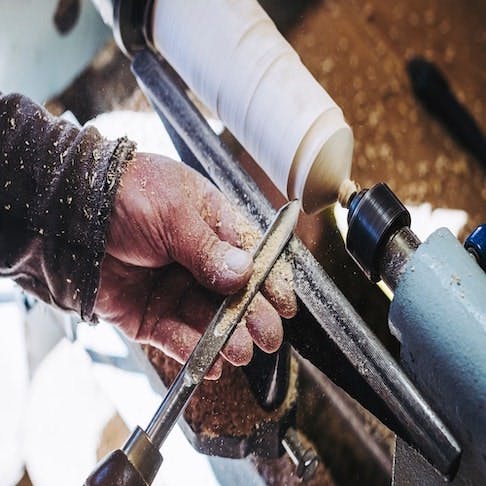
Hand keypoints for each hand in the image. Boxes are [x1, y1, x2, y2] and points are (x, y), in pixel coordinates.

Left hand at [95, 153, 296, 378]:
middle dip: (251, 315)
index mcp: (209, 225)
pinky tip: (210, 361)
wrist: (67, 213)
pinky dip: (193, 350)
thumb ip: (209, 249)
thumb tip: (245, 274)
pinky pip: (175, 335)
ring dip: (225, 337)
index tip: (284, 303)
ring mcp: (172, 288)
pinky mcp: (148, 313)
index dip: (268, 280)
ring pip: (206, 318)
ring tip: (241, 351)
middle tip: (268, 337)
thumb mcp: (174, 213)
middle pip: (232, 294)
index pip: (249, 257)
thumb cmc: (125, 193)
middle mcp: (195, 259)